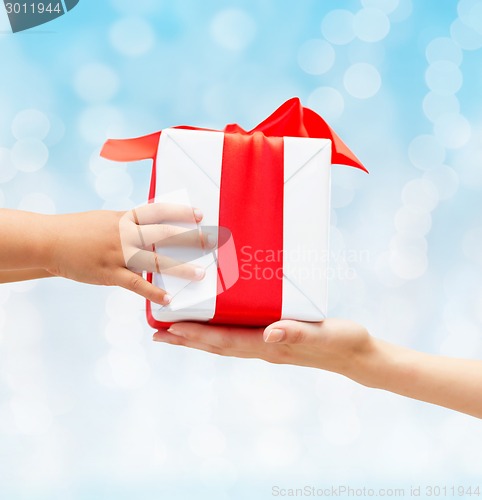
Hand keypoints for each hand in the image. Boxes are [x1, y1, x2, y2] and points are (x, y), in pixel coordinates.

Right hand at [43, 203, 206, 303]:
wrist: (50, 241)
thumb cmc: (80, 229)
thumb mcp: (107, 218)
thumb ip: (130, 221)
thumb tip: (152, 220)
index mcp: (124, 218)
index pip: (157, 212)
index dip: (180, 212)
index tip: (200, 214)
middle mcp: (124, 234)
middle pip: (163, 234)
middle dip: (190, 238)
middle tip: (212, 241)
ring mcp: (117, 254)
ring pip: (155, 260)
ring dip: (180, 268)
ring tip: (200, 273)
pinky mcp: (109, 274)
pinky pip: (136, 284)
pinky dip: (153, 292)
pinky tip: (169, 298)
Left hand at [152, 319, 373, 376]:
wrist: (356, 355)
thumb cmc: (341, 342)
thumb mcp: (322, 334)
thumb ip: (296, 331)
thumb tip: (270, 333)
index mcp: (270, 346)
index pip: (225, 340)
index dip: (197, 335)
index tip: (171, 329)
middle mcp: (264, 349)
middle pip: (217, 345)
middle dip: (187, 340)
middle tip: (158, 335)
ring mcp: (268, 347)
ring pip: (225, 343)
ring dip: (198, 339)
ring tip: (175, 333)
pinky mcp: (275, 342)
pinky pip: (239, 338)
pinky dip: (219, 335)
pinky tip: (215, 327)